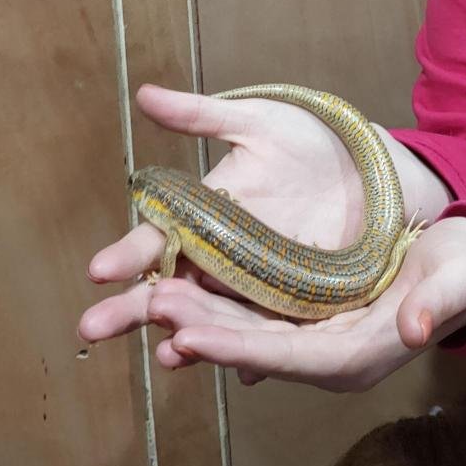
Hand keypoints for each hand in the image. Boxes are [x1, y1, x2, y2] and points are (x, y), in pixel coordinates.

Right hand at [80, 82, 374, 341]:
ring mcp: (256, 286)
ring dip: (189, 336)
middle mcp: (220, 258)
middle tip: (92, 326)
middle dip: (131, 308)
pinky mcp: (296, 304)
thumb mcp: (257, 122)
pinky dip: (254, 353)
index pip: (153, 240)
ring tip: (166, 352)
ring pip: (212, 319)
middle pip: (169, 289)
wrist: (374, 165)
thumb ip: (202, 115)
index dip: (126, 253)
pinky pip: (270, 333)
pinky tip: (242, 372)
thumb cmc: (308, 138)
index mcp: (202, 218)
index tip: (99, 268)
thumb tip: (143, 94)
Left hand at [93, 215, 465, 390]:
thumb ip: (435, 304)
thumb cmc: (465, 270)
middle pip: (256, 349)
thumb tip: (415, 329)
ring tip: (154, 295)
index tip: (188, 336)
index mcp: (359, 355)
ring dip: (203, 316)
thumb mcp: (457, 279)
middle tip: (153, 306)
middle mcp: (329, 356)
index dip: (237, 347)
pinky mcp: (311, 318)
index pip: (288, 358)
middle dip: (204, 330)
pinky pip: (257, 316)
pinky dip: (221, 304)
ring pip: (249, 332)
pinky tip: (186, 284)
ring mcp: (317, 338)